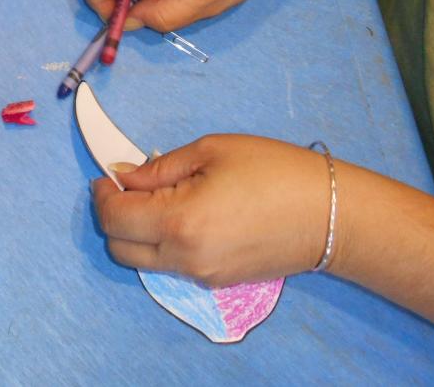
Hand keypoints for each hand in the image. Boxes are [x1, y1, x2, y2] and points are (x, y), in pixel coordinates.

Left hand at [91, 135, 331, 285]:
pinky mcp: (218, 282)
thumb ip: (159, 168)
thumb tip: (124, 175)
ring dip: (136, 230)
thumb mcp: (212, 151)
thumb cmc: (275, 171)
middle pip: (120, 246)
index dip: (102, 193)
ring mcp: (202, 276)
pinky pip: (171, 265)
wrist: (331, 214)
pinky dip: (163, 241)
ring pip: (143, 260)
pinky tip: (186, 213)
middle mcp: (184, 258)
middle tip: (129, 185)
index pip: (114, 218)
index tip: (108, 173)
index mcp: (179, 223)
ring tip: (161, 196)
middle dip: (113, 214)